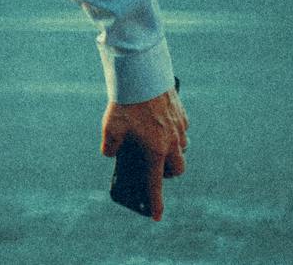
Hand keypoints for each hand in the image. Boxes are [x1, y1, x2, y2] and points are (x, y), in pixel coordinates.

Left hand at [102, 88, 188, 220]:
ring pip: (182, 148)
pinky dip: (173, 132)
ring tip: (155, 145)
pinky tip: (159, 125)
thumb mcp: (110, 127)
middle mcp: (171, 142)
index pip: (155, 183)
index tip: (156, 217)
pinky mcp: (181, 113)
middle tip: (154, 168)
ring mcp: (179, 128)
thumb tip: (111, 153)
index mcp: (155, 150)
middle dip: (167, 173)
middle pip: (177, 169)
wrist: (141, 74)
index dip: (155, 202)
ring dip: (172, 151)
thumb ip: (110, 146)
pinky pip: (182, 129)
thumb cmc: (124, 103)